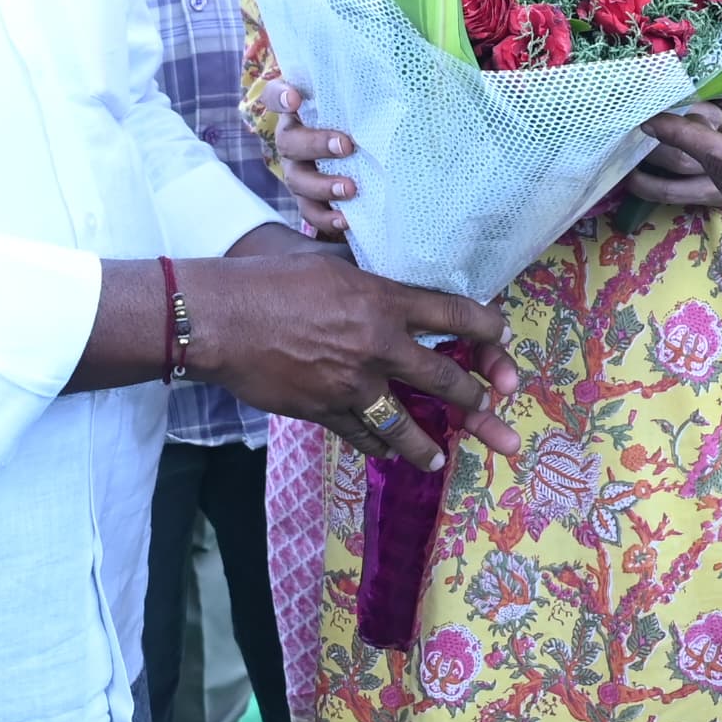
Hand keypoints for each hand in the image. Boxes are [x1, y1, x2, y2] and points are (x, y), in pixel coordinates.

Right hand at [192, 244, 524, 467]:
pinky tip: (387, 454)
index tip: (503, 337)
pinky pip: (361, 435)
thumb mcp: (329, 262)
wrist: (219, 318)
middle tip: (492, 406)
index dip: (487, 327)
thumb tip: (391, 274)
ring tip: (441, 459)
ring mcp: (350, 384)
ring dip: (427, 444)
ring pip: (404, 423)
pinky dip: (377, 446)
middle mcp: (376, 345)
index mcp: (382, 300)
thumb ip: (367, 274)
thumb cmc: (269, 279)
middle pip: (443, 378)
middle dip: (474, 397)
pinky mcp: (323, 409)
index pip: (454, 314)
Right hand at [258, 78, 354, 241]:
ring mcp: (297, 170)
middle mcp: (292, 138)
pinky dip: (326, 217)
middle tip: (346, 146)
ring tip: (350, 188)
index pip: (276, 95)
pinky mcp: (307, 199)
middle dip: (316, 144)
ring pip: (298, 179)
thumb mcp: (363, 106)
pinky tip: (346, 219)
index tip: (295, 99)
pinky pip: (310, 211)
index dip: (280, 96)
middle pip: (289, 141)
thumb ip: (369, 97)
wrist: (366, 157)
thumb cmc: (363, 121)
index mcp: (300, 110)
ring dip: (323, 185)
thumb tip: (406, 83)